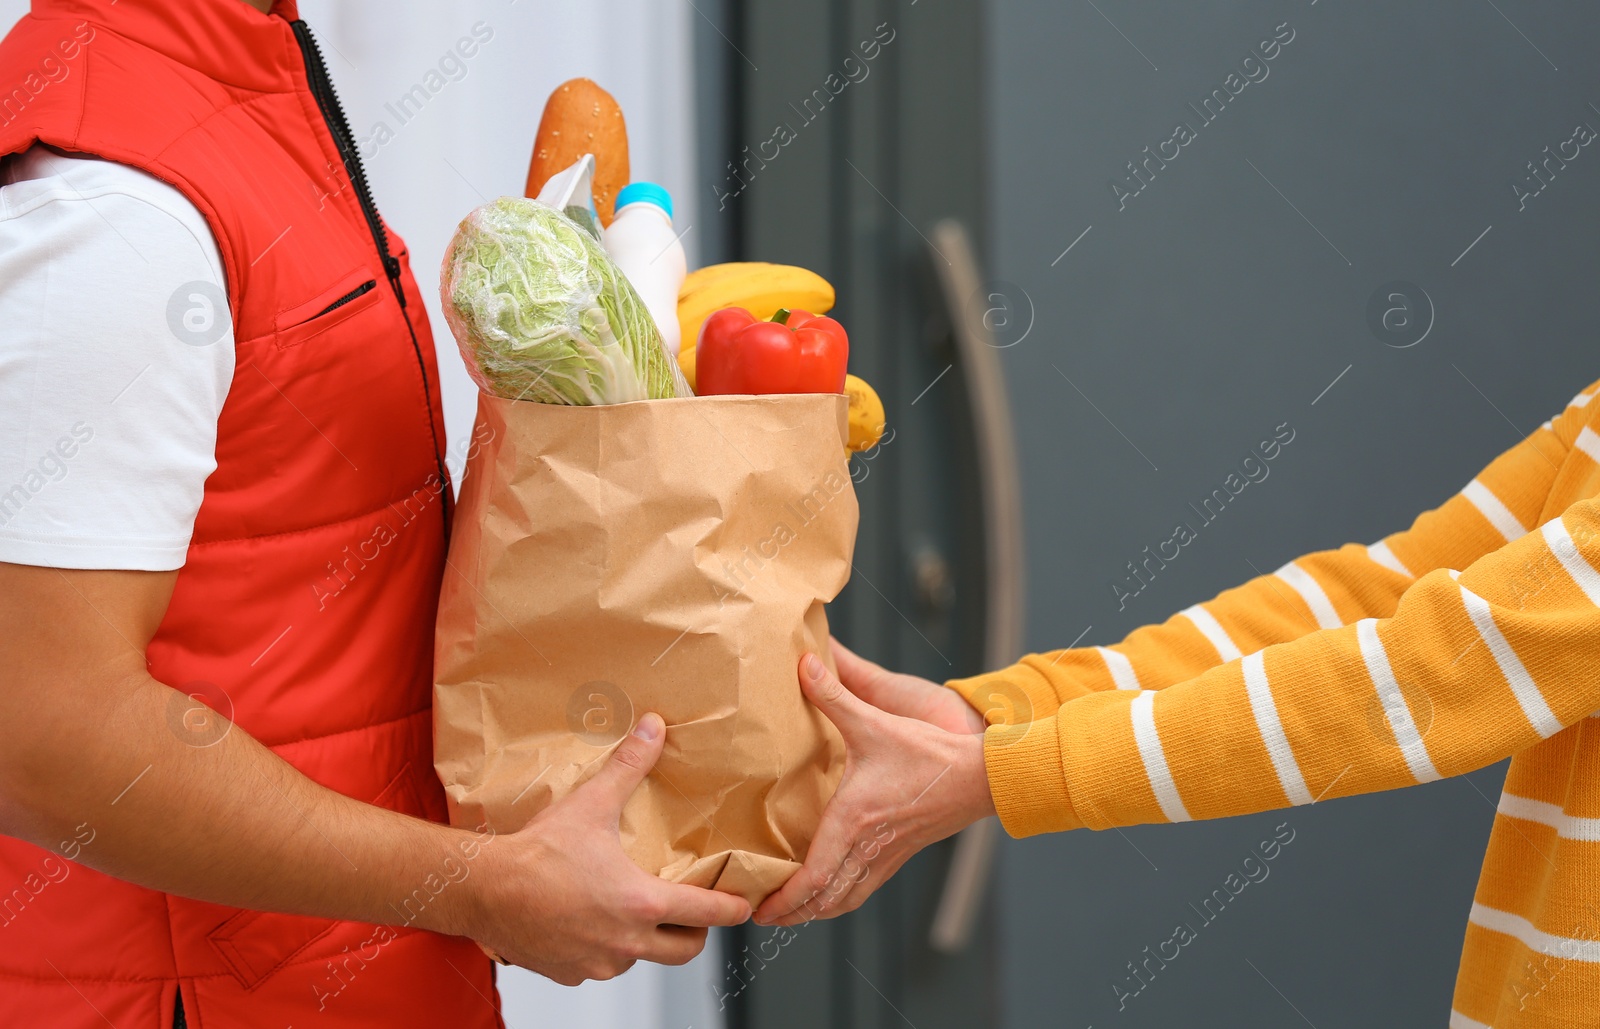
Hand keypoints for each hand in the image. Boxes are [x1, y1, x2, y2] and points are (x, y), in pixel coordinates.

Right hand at [463, 713, 749, 984]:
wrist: (483, 891)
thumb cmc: (536, 854)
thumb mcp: (590, 804)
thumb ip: (629, 766)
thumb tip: (653, 730)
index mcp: (641, 903)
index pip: (707, 914)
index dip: (732, 909)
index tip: (743, 905)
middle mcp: (625, 942)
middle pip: (684, 951)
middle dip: (695, 933)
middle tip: (693, 912)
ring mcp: (597, 963)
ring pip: (640, 959)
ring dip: (644, 940)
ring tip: (633, 910)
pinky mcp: (570, 973)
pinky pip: (599, 966)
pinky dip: (602, 949)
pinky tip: (589, 921)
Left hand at [753, 654, 995, 926]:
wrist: (981, 775)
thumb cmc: (931, 753)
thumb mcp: (876, 722)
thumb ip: (834, 696)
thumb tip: (803, 666)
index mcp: (854, 821)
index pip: (814, 877)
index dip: (786, 899)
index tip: (761, 908)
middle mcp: (868, 846)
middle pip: (824, 900)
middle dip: (791, 913)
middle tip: (762, 916)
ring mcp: (887, 855)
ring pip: (845, 899)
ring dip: (815, 910)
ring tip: (790, 912)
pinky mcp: (901, 853)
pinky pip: (864, 888)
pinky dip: (841, 897)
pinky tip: (831, 891)